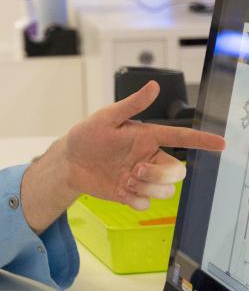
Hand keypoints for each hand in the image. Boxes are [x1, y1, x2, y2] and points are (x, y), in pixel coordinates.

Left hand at [63, 80, 224, 210]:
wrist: (69, 162)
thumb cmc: (87, 135)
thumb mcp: (106, 117)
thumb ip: (131, 105)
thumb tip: (153, 86)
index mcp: (147, 138)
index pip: (180, 138)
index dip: (201, 140)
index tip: (221, 143)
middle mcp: (149, 158)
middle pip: (178, 172)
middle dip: (160, 175)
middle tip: (135, 170)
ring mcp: (141, 178)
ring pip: (166, 191)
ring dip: (148, 189)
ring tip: (126, 180)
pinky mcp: (132, 194)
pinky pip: (146, 204)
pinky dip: (135, 200)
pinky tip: (120, 190)